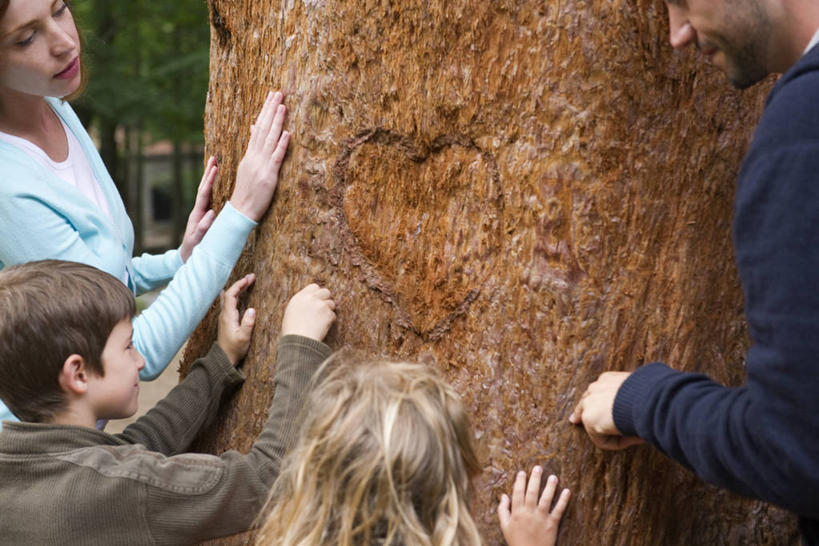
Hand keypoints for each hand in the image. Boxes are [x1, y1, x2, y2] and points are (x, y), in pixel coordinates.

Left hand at [179, 156, 217, 261]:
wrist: (186, 258)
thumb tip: (212, 213)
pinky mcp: (205, 216)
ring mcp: (201, 213)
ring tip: (215, 165)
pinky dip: (213, 188)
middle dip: (208, 173)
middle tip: (214, 158)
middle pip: (203, 188)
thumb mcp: (198, 240)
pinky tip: (217, 183)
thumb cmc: (193, 251)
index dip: (209, 182)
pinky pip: (210, 198)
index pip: (204, 195)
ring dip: (210, 178)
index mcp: (197, 215)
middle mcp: (198, 211)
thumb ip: (203, 227)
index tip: (215, 169)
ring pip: (205, 192)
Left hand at [217, 274, 256, 364]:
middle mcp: (224, 314)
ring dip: (238, 288)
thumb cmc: (234, 349)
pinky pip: (229, 302)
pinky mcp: (227, 320)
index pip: (231, 295)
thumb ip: (248, 323)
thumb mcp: (243, 337)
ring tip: (248, 282)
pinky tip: (237, 294)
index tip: (249, 279)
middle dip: (240, 284)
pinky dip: (235, 295)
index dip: (239, 285)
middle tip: (252, 277)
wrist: (224, 358)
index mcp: (228, 316)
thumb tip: (252, 309)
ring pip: (229, 297)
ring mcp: (224, 317)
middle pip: (229, 293)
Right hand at [230, 91, 290, 221]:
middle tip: (278, 93)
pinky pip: (276, 158)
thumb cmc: (247, 189)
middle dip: (270, 110)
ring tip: (283, 106)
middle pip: (263, 128)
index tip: (271, 97)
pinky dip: (281, 145)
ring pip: (269, 139)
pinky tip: (287, 133)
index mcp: (250, 153)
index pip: (258, 127)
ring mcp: (262, 165)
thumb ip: (252, 146)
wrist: (241, 209)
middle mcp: (255, 156)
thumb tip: (253, 127)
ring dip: (276, 122)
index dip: (265, 111)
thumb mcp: (247, 165)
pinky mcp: (269, 175)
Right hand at [281, 283, 335, 341]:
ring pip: (332, 304)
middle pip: (326, 292)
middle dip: (326, 299)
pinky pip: (333, 316)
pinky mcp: (328, 314)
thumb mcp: (291, 313)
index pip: (314, 286)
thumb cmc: (291, 331)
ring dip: (328, 311)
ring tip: (320, 321)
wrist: (298, 341)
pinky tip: (322, 328)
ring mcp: (321, 305)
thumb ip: (301, 304)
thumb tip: (309, 303)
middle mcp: (311, 298)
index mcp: (300, 297)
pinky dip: (330, 321)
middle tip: (323, 309)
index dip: (317, 293)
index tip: (317, 300)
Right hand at [498, 466, 569, 545]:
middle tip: (538, 468)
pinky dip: (563, 501)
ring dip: (550, 487)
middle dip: (535, 479)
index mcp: (517, 512)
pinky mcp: (552, 524)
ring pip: (546, 499)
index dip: (520, 481)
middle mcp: (529, 513)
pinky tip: (567, 491)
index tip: (522, 472)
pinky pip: (558, 510)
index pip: (518, 493)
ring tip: (553, 477)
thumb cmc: (516, 541)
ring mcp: (541, 518)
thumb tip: (503, 496)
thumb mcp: (505, 526)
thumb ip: (503, 510)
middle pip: (532, 492)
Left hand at [569, 372, 643, 449]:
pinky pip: (601, 440)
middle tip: (574, 420)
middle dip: (580, 413)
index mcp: (608, 379)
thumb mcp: (643, 391)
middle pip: (584, 402)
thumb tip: (646, 411)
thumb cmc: (651, 394)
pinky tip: (630, 437)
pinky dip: (616, 443)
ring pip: (593, 423)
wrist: (645, 397)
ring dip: (608, 433)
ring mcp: (590, 403)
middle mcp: (596, 388)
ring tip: (629, 437)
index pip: (598, 390)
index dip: (597, 402)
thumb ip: (638, 399)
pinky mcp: (589, 419)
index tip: (599, 410)